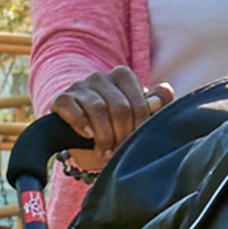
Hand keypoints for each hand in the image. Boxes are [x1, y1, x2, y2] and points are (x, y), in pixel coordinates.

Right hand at [50, 64, 174, 159]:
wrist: (84, 139)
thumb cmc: (116, 127)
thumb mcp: (137, 119)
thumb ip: (155, 105)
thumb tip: (165, 92)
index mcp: (123, 76)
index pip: (139, 104)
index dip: (139, 129)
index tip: (135, 144)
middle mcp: (101, 77)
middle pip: (120, 108)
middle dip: (122, 135)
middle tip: (119, 151)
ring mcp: (80, 86)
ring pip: (98, 108)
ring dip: (104, 136)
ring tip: (105, 151)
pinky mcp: (61, 98)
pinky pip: (72, 108)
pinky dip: (81, 124)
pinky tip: (88, 136)